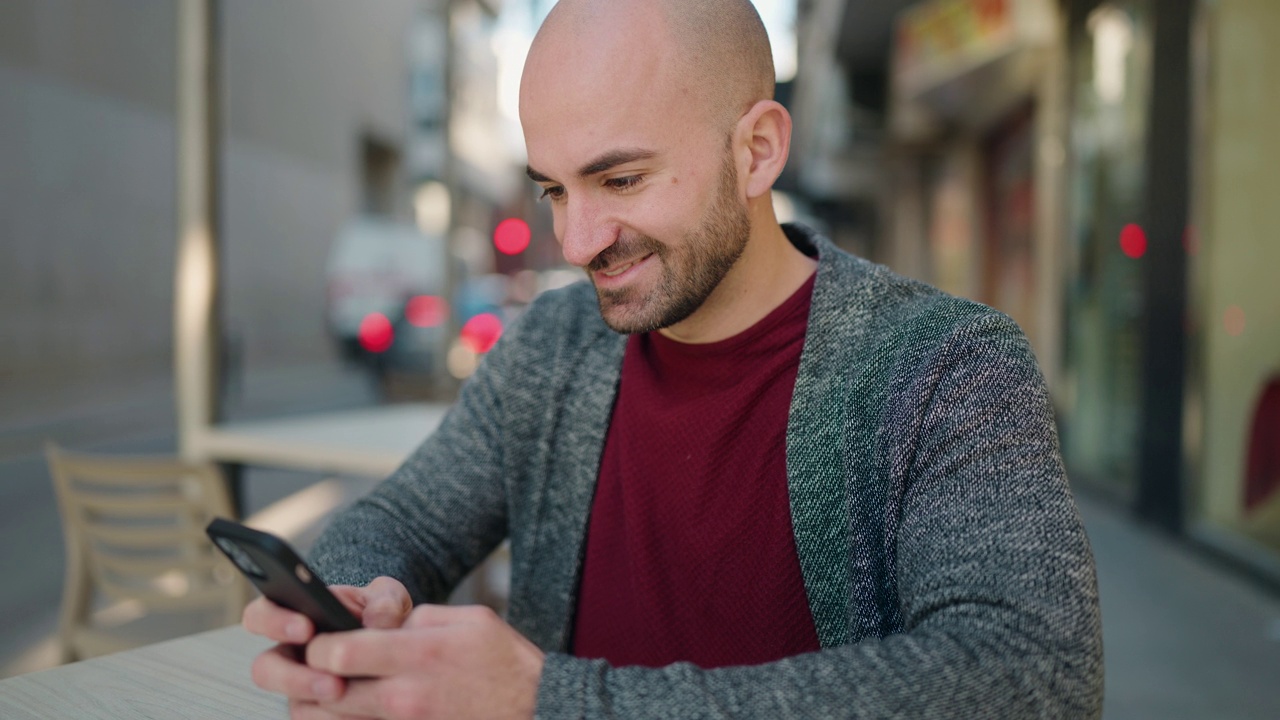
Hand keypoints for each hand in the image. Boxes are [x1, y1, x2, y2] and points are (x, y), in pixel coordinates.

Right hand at [243, 576, 412, 708]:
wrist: (400, 650)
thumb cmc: (383, 616)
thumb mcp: (387, 599)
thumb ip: (383, 601)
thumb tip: (377, 621)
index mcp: (297, 617)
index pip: (261, 615)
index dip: (273, 621)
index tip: (305, 628)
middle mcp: (292, 655)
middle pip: (265, 669)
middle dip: (292, 676)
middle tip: (328, 677)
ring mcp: (303, 687)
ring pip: (291, 703)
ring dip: (314, 699)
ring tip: (343, 692)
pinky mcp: (319, 713)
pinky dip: (337, 717)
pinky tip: (362, 710)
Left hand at [298, 604, 544, 719]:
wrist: (537, 708)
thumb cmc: (507, 663)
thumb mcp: (470, 619)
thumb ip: (419, 618)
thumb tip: (383, 626)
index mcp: (419, 654)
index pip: (339, 653)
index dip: (319, 644)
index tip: (321, 638)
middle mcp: (406, 695)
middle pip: (327, 692)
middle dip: (312, 677)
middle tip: (317, 665)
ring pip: (338, 719)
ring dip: (325, 704)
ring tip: (332, 686)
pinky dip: (351, 719)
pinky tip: (356, 706)